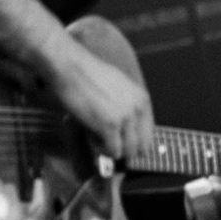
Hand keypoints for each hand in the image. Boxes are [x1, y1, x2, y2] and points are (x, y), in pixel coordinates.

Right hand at [42, 31, 153, 159]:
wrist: (71, 67)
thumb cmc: (88, 75)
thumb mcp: (120, 87)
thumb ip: (129, 105)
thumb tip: (127, 127)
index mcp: (143, 100)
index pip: (149, 134)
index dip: (134, 142)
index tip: (121, 143)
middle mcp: (138, 110)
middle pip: (142, 147)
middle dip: (125, 149)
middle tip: (108, 143)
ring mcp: (126, 118)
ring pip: (128, 152)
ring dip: (113, 150)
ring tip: (97, 137)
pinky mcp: (110, 126)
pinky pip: (113, 151)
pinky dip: (102, 150)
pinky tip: (91, 137)